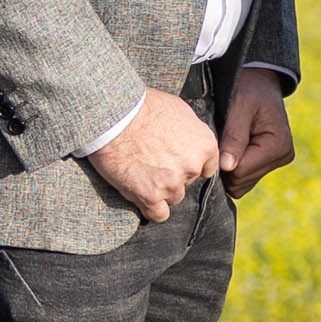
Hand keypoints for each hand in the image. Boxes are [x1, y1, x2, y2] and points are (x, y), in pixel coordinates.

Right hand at [84, 86, 219, 223]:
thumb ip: (190, 131)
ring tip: (141, 175)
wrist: (114, 117)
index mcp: (204, 145)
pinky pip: (158, 214)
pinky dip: (151, 209)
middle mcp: (192, 166)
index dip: (189, 165)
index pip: (206, 167)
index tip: (176, 163)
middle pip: (187, 182)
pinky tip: (140, 197)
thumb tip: (191, 140)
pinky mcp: (150, 196)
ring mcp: (172, 183)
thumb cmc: (142, 106)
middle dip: (172, 176)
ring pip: (173, 198)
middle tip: (151, 163)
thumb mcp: (178, 110)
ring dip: (160, 191)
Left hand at [217, 68, 294, 198]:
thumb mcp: (239, 106)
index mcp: (278, 146)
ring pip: (241, 183)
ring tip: (228, 140)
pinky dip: (234, 165)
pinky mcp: (270, 161)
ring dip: (229, 165)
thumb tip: (226, 167)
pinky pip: (245, 177)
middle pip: (241, 181)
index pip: (241, 172)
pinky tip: (232, 147)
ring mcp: (277, 161)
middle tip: (220, 138)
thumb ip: (234, 137)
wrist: (261, 80)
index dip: (222, 160)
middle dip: (225, 164)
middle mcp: (282, 157)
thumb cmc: (249, 88)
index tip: (215, 141)